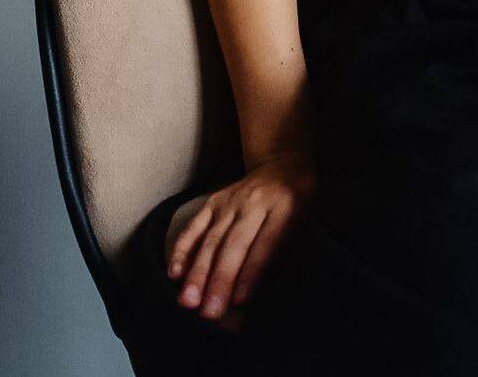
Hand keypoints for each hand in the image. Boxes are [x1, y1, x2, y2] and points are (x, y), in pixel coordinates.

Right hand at [165, 148, 316, 328]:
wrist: (281, 165)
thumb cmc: (296, 205)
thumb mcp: (302, 225)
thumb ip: (281, 254)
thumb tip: (257, 295)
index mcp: (284, 209)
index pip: (265, 244)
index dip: (251, 273)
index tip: (239, 301)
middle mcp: (254, 203)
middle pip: (234, 244)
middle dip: (220, 280)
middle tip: (210, 312)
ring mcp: (231, 201)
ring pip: (212, 239)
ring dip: (198, 272)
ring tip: (189, 301)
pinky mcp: (214, 201)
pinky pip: (195, 226)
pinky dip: (183, 249)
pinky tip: (174, 273)